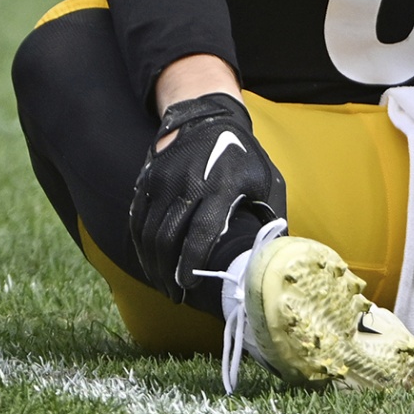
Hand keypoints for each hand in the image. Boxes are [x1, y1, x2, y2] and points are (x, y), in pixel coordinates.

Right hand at [128, 93, 286, 301]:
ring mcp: (163, 180)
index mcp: (221, 185)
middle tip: (175, 295)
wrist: (208, 118)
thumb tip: (276, 254)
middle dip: (169, 273)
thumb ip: (270, 215)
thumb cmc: (243, 156)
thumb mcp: (265, 179)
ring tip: (163, 284)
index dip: (192, 262)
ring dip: (153, 264)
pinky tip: (149, 261)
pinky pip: (137, 219)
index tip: (190, 285)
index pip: (202, 232)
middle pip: (169, 237)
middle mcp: (188, 182)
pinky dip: (141, 245)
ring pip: (149, 232)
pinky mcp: (147, 179)